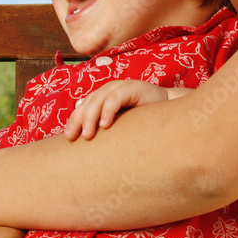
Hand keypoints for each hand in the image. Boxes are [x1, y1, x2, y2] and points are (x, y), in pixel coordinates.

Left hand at [64, 81, 190, 140]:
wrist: (169, 110)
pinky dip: (108, 110)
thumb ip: (105, 130)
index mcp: (102, 98)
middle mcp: (108, 90)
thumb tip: (85, 150)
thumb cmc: (143, 122)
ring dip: (91, 117)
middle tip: (75, 138)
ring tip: (88, 135)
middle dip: (79, 121)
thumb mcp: (120, 126)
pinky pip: (116, 97)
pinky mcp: (132, 87)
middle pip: (87, 103)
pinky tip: (105, 124)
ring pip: (98, 100)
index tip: (68, 139)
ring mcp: (120, 87)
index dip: (74, 121)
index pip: (83, 108)